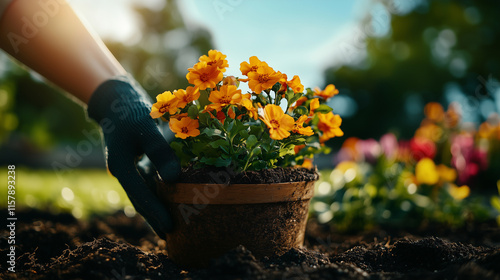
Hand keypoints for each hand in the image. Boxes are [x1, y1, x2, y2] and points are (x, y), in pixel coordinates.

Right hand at [87, 75, 179, 237]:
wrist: (117, 98)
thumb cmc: (132, 111)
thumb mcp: (145, 128)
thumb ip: (160, 151)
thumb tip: (175, 178)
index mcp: (120, 165)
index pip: (139, 194)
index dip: (155, 211)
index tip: (169, 227)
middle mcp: (124, 170)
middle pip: (141, 199)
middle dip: (155, 217)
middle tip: (173, 235)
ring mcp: (130, 167)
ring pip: (145, 192)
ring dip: (158, 206)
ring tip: (172, 226)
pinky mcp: (137, 161)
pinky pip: (150, 181)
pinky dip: (161, 190)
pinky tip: (174, 198)